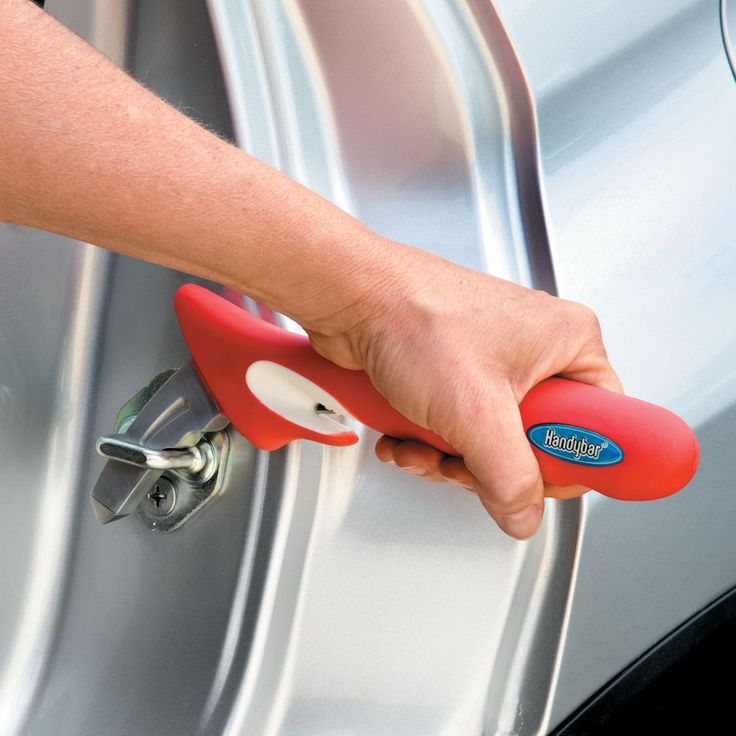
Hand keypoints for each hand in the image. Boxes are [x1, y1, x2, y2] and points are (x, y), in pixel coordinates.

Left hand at [307, 238, 621, 540]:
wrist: (350, 299)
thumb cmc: (412, 318)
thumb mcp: (475, 412)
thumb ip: (508, 476)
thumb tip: (523, 512)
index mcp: (568, 343)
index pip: (601, 425)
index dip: (571, 461)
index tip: (541, 480)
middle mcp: (536, 351)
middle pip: (539, 443)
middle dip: (490, 465)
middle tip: (467, 458)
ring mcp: (493, 364)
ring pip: (492, 443)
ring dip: (451, 458)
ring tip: (425, 444)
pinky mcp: (456, 376)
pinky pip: (459, 429)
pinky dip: (430, 443)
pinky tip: (406, 436)